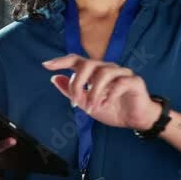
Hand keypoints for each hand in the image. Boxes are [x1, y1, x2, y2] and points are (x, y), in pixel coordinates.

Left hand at [43, 54, 160, 129]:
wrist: (135, 119)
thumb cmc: (112, 109)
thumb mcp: (86, 103)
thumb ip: (71, 91)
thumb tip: (54, 78)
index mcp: (95, 71)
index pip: (76, 60)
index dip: (61, 61)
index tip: (46, 65)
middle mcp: (107, 68)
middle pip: (88, 63)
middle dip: (78, 82)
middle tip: (74, 100)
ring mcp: (122, 72)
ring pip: (103, 73)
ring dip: (94, 92)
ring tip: (91, 108)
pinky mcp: (134, 81)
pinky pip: (120, 83)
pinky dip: (109, 95)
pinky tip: (105, 105)